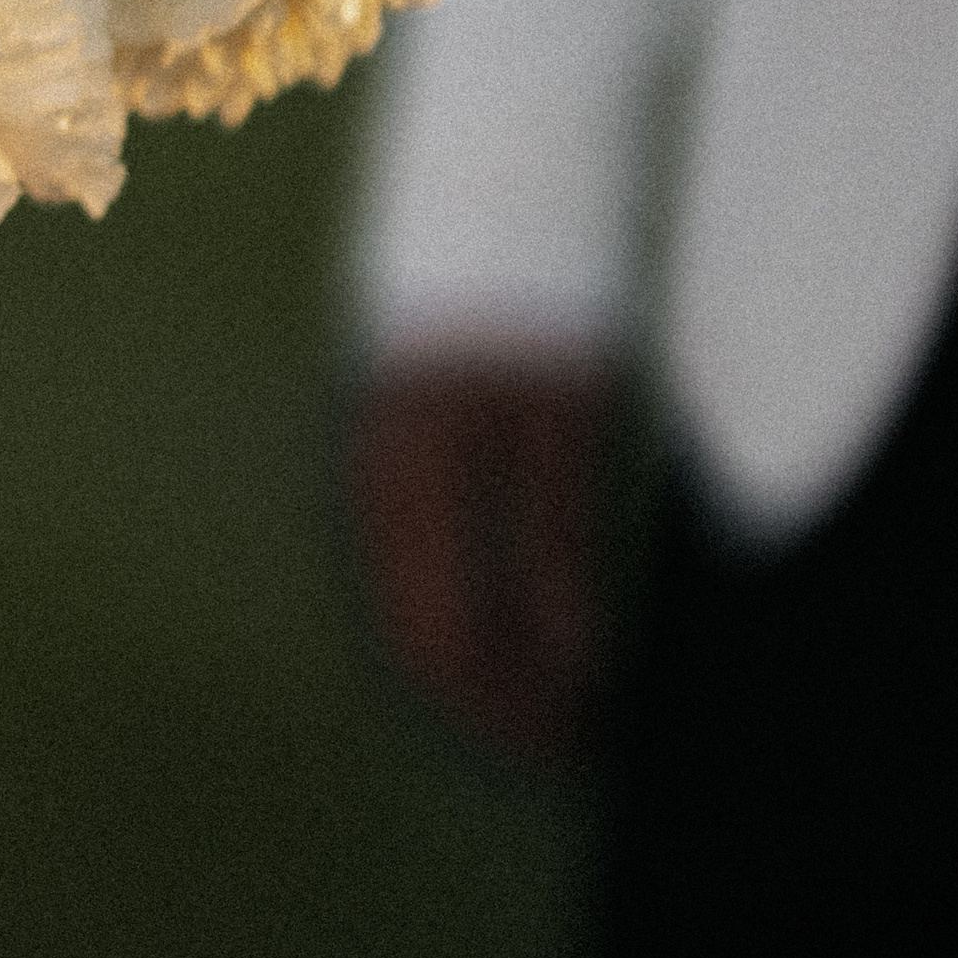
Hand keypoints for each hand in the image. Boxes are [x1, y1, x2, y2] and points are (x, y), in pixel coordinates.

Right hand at [345, 344, 616, 765]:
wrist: (482, 206)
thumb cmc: (538, 305)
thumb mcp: (568, 418)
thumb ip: (559, 541)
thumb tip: (575, 665)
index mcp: (419, 480)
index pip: (453, 644)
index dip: (518, 713)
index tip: (587, 751)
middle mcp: (377, 491)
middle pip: (423, 644)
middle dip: (499, 710)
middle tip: (581, 751)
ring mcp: (370, 478)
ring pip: (409, 618)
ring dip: (480, 677)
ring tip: (559, 712)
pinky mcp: (385, 466)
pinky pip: (408, 578)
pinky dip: (460, 628)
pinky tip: (516, 644)